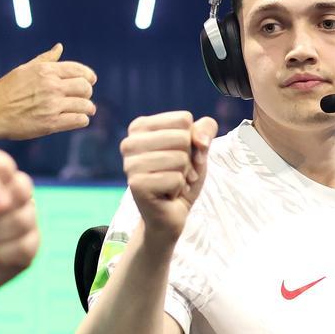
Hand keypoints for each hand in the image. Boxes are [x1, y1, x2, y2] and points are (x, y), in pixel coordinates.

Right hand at [0, 43, 96, 138]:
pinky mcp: (50, 123)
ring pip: (85, 105)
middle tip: (84, 98)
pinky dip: (81, 120)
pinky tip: (77, 119)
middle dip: (87, 93)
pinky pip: (78, 120)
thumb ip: (45, 59)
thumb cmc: (5, 90)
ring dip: (87, 108)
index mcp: (46, 71)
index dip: (89, 76)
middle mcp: (52, 86)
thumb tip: (59, 47)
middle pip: (85, 87)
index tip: (90, 82)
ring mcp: (52, 105)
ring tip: (85, 111)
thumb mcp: (25, 69)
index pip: (79, 70)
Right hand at [119, 112, 216, 240]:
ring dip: (184, 175)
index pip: (183, 119)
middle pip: (182, 137)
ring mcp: (130, 164)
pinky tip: (167, 194)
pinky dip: (179, 189)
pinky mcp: (136, 184)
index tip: (180, 155)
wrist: (170, 214)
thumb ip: (204, 129)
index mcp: (140, 126)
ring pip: (180, 159)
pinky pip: (176, 179)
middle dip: (189, 159)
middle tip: (177, 172)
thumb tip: (201, 141)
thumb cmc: (181, 176)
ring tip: (172, 183)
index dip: (191, 139)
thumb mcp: (198, 147)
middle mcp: (129, 142)